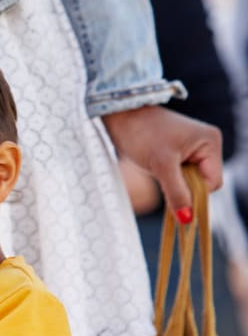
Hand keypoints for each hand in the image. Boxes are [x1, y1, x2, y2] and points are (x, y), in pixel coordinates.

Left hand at [103, 105, 222, 221]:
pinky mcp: (179, 154)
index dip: (194, 194)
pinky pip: (180, 177)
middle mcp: (207, 145)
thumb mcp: (160, 166)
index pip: (212, 183)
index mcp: (210, 143)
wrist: (122, 116)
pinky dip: (169, 180)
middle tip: (162, 179)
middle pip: (202, 184)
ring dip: (174, 184)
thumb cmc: (142, 133)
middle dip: (183, 188)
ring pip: (190, 182)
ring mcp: (194, 149)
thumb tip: (187, 219)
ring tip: (158, 169)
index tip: (174, 197)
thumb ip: (176, 193)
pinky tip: (157, 171)